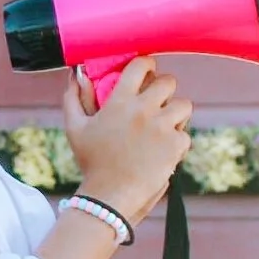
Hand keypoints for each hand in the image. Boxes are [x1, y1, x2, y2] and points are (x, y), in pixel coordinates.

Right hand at [62, 56, 191, 226]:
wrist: (110, 195)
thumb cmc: (91, 161)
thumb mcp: (74, 128)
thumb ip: (73, 97)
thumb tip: (77, 74)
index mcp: (119, 101)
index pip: (141, 66)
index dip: (147, 63)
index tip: (146, 70)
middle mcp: (143, 110)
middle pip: (169, 81)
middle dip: (164, 88)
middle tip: (157, 100)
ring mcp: (162, 127)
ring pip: (184, 105)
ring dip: (175, 112)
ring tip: (164, 124)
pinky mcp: (176, 145)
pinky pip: (185, 133)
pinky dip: (177, 140)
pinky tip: (163, 148)